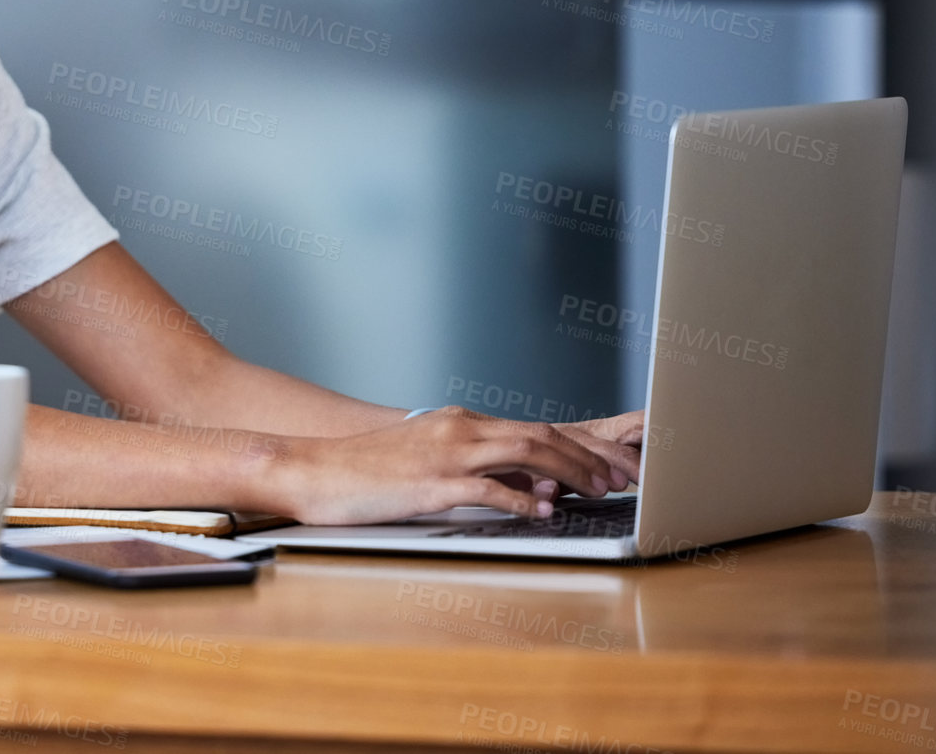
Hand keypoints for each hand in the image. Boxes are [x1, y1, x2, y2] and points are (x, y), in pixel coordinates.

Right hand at [268, 406, 634, 525]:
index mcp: (459, 423)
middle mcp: (458, 430)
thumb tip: (536, 489)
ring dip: (568, 472)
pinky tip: (543, 512)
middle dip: (588, 458)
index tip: (611, 468)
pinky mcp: (430, 484)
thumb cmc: (367, 473)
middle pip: (539, 436)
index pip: (533, 429)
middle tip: (622, 479)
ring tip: (597, 491)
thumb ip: (481, 472)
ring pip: (523, 452)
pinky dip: (521, 500)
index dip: (579, 449)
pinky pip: (487, 488)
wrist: (313, 470)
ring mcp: (444, 454)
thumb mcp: (429, 464)